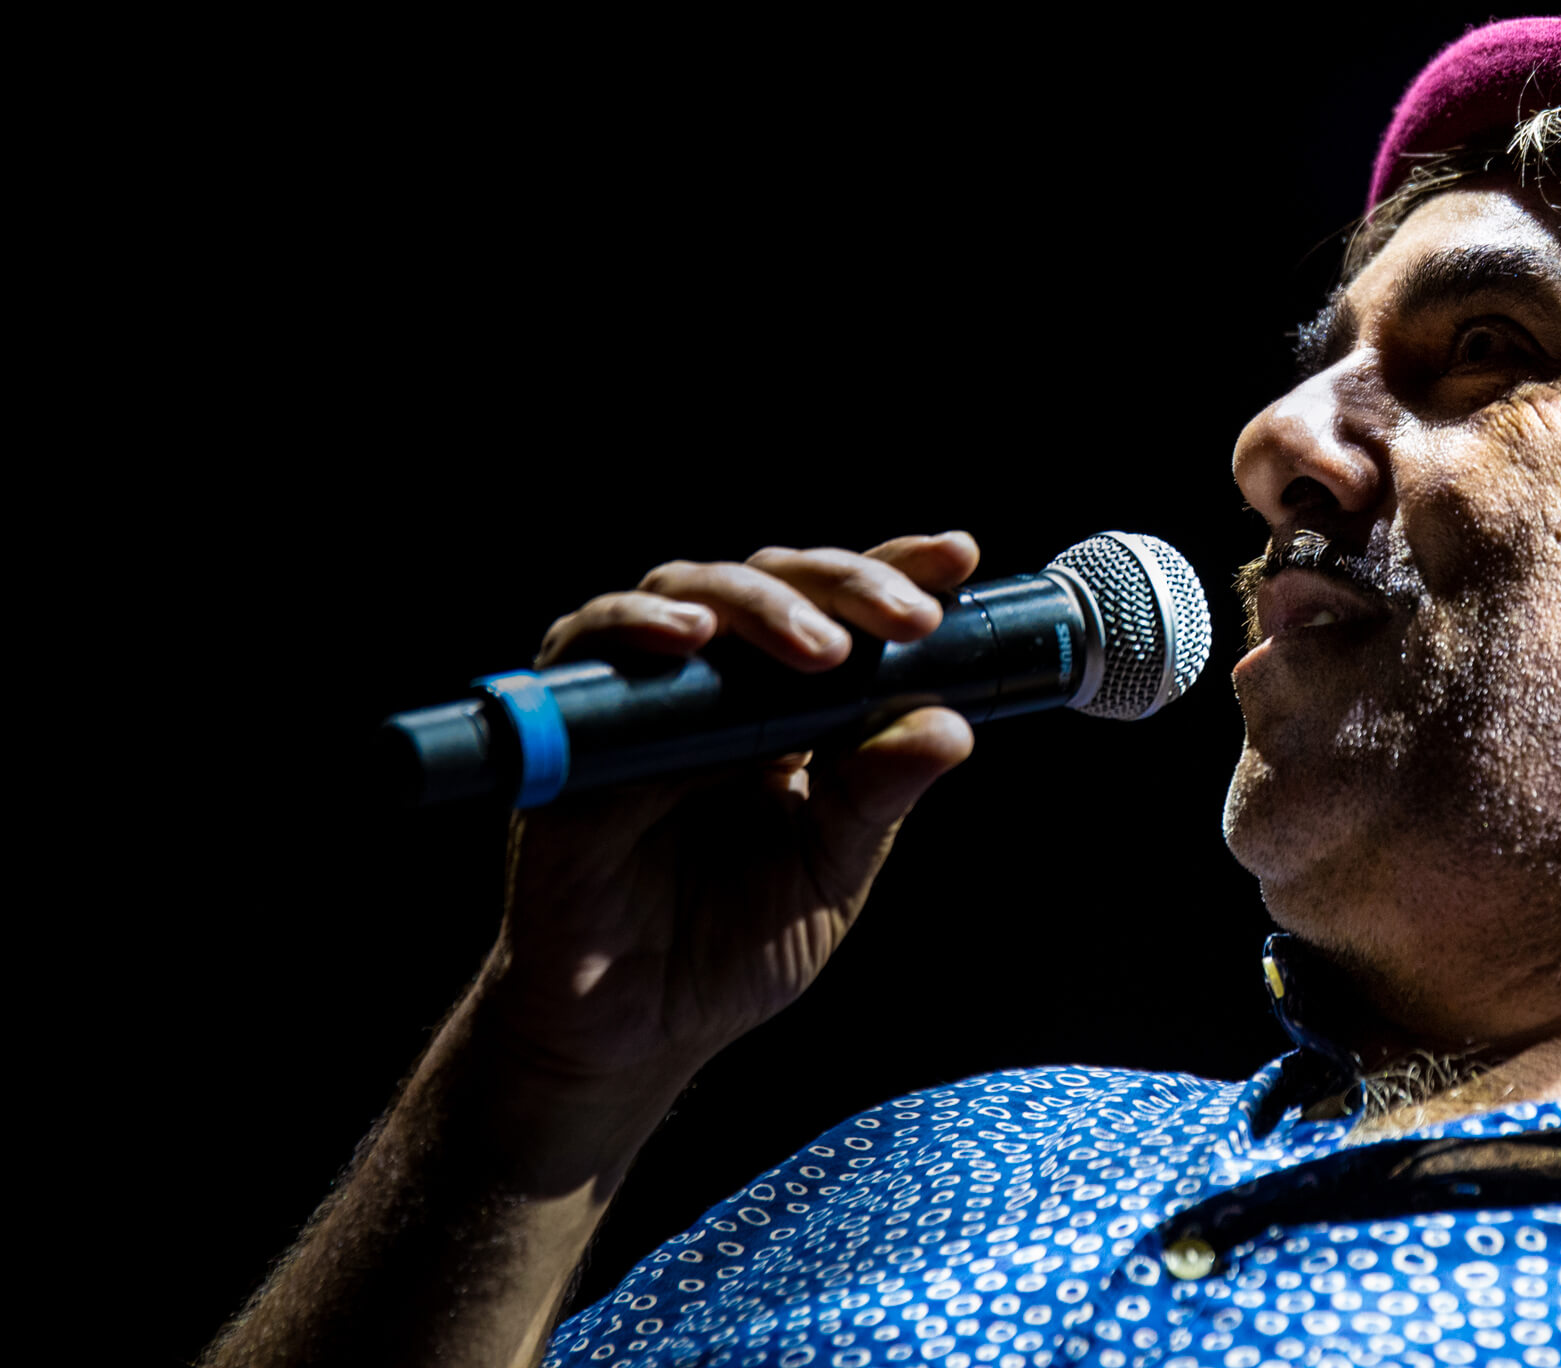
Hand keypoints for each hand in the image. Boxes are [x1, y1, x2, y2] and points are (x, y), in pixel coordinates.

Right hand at [479, 531, 981, 1103]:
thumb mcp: (832, 868)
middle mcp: (714, 685)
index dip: (893, 571)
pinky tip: (694, 637)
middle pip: (772, 579)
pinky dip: (640, 627)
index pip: (840, 610)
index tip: (958, 557)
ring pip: (689, 589)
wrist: (634, 1034)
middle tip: (907, 620)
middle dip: (846, 584)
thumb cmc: (732, 946)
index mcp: (787, 706)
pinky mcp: (573, 731)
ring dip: (761, 603)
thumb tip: (953, 726)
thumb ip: (880, 795)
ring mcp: (642, 698)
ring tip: (823, 648)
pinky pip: (591, 649)